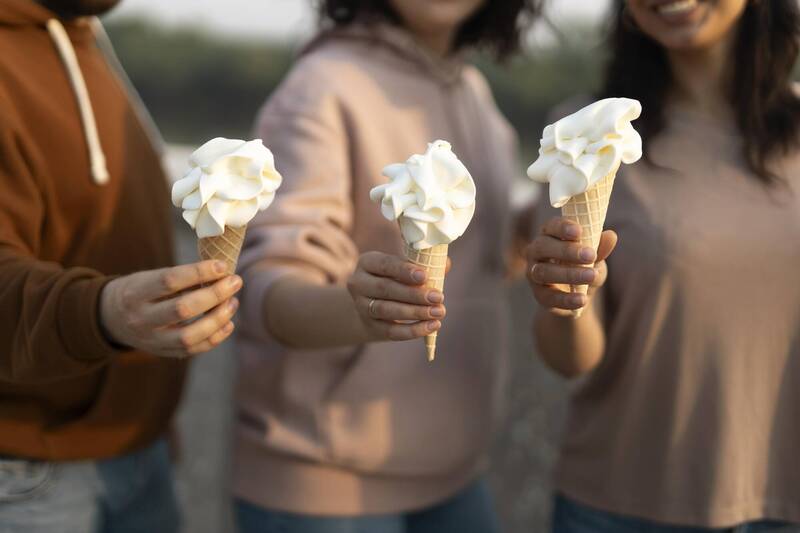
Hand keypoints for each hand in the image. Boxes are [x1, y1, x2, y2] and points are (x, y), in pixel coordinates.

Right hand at [100, 260, 242, 357]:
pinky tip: (228, 323)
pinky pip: (193, 350)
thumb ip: (180, 278)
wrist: (111, 318)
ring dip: (218, 319)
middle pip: (183, 309)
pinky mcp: (163, 353)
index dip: (199, 272)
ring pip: (189, 336)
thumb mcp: (149, 278)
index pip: (170, 281)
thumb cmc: (139, 291)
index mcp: (135, 293)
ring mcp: (151, 340)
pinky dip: (215, 338)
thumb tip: (221, 273)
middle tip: (235, 282)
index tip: (222, 266)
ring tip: (233, 302)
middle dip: (215, 294)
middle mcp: (141, 319)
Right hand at [347, 251, 445, 341]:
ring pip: (387, 310)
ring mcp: (362, 306)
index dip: (404, 271)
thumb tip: (445, 264)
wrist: (373, 304)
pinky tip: (432, 326)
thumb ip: (424, 263)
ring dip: (415, 312)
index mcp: (368, 262)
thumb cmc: (396, 279)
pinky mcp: (370, 326)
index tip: (425, 276)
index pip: (385, 265)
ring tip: (439, 312)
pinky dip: (413, 330)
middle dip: (414, 294)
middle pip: (386, 289)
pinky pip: (391, 331)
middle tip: (438, 297)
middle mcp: (359, 283)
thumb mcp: (404, 267)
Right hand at [526, 217, 617, 315]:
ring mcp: (533, 273)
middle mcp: (536, 251)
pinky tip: (582, 299)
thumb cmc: (584, 265)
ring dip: (568, 274)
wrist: (578, 295)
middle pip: (543, 246)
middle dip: (566, 250)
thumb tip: (611, 236)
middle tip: (590, 255)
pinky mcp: (538, 294)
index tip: (579, 231)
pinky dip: (566, 298)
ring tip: (591, 276)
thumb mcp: (594, 257)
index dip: (563, 227)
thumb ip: (600, 248)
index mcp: (549, 234)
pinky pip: (548, 297)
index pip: (551, 226)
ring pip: (543, 272)